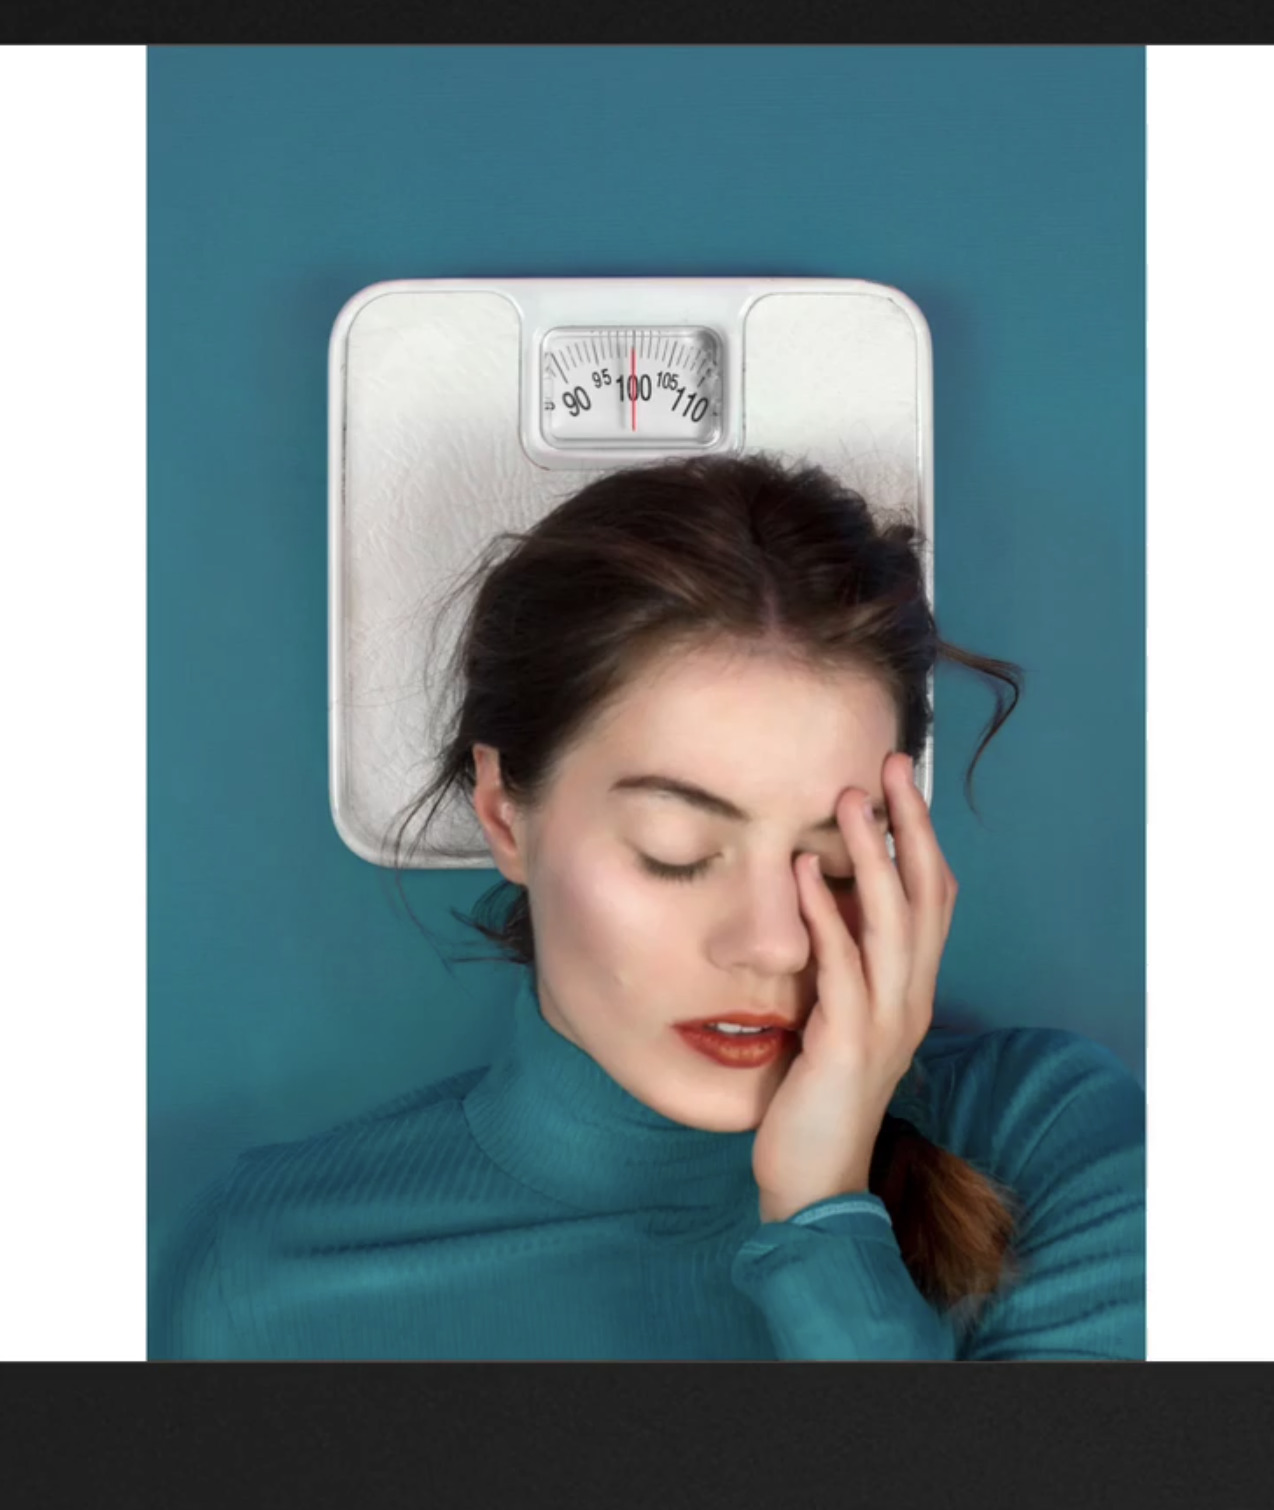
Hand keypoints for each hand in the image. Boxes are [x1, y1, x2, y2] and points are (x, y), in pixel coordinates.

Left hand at [751, 752, 958, 1224]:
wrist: (814, 1182)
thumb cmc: (818, 1094)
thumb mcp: (840, 1017)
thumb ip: (843, 966)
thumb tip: (822, 900)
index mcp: (910, 989)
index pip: (933, 899)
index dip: (921, 838)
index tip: (899, 782)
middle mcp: (910, 999)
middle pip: (926, 895)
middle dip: (909, 827)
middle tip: (888, 766)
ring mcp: (885, 1021)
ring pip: (892, 922)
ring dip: (872, 856)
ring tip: (849, 801)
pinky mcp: (847, 1045)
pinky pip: (842, 967)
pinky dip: (826, 914)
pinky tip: (805, 872)